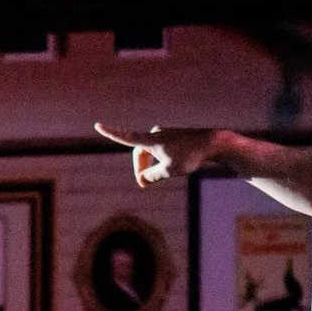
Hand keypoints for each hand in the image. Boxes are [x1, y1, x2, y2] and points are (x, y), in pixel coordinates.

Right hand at [95, 123, 226, 187]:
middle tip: (144, 184)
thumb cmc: (190, 156)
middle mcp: (156, 133)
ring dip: (152, 165)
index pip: (127, 137)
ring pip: (152, 152)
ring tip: (161, 177)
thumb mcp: (168, 170)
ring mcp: (166, 133)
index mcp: (151, 139)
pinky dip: (162, 160)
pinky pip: (162, 149)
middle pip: (140, 152)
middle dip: (141, 168)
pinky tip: (174, 167)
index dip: (111, 133)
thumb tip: (144, 178)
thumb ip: (152, 175)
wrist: (213, 143)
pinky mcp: (175, 136)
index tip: (98, 125)